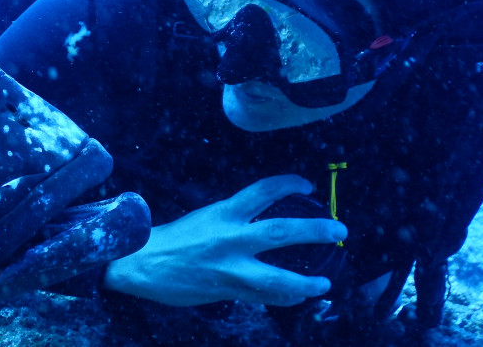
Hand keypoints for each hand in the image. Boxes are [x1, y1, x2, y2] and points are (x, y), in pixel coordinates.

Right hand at [102, 174, 346, 306]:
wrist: (142, 263)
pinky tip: (296, 298)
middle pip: (283, 231)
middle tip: (339, 230)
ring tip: (326, 283)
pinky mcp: (228, 291)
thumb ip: (234, 221)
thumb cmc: (173, 238)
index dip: (289, 184)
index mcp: (225, 212)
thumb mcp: (205, 218)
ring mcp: (232, 268)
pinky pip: (263, 298)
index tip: (307, 185)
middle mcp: (232, 237)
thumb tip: (261, 224)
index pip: (264, 190)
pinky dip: (282, 298)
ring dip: (307, 282)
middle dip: (316, 230)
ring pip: (279, 277)